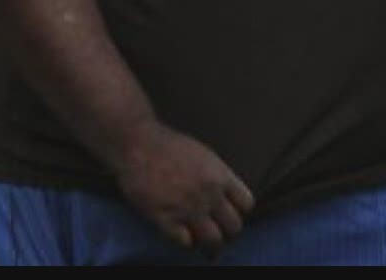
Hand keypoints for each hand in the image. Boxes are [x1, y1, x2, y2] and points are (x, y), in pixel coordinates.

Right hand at [111, 120, 253, 253]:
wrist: (138, 143)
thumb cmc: (166, 144)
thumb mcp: (202, 153)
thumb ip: (215, 174)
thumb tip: (222, 192)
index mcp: (220, 175)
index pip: (247, 204)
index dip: (238, 211)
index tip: (228, 212)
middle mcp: (209, 194)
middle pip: (234, 227)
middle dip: (227, 232)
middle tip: (216, 231)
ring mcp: (189, 208)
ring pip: (213, 241)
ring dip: (208, 243)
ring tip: (201, 240)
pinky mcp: (166, 219)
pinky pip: (185, 242)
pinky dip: (184, 241)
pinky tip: (179, 233)